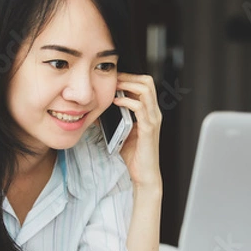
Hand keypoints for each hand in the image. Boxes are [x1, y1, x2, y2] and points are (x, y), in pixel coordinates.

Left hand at [114, 73, 162, 188]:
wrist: (144, 174)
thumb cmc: (134, 154)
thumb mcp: (122, 131)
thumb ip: (115, 118)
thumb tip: (97, 108)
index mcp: (149, 111)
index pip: (144, 84)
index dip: (129, 78)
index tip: (113, 78)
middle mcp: (154, 113)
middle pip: (147, 81)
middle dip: (128, 77)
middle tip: (113, 80)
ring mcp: (153, 120)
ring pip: (145, 90)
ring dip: (127, 85)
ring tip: (114, 87)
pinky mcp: (148, 129)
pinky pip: (140, 107)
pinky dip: (127, 101)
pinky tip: (116, 102)